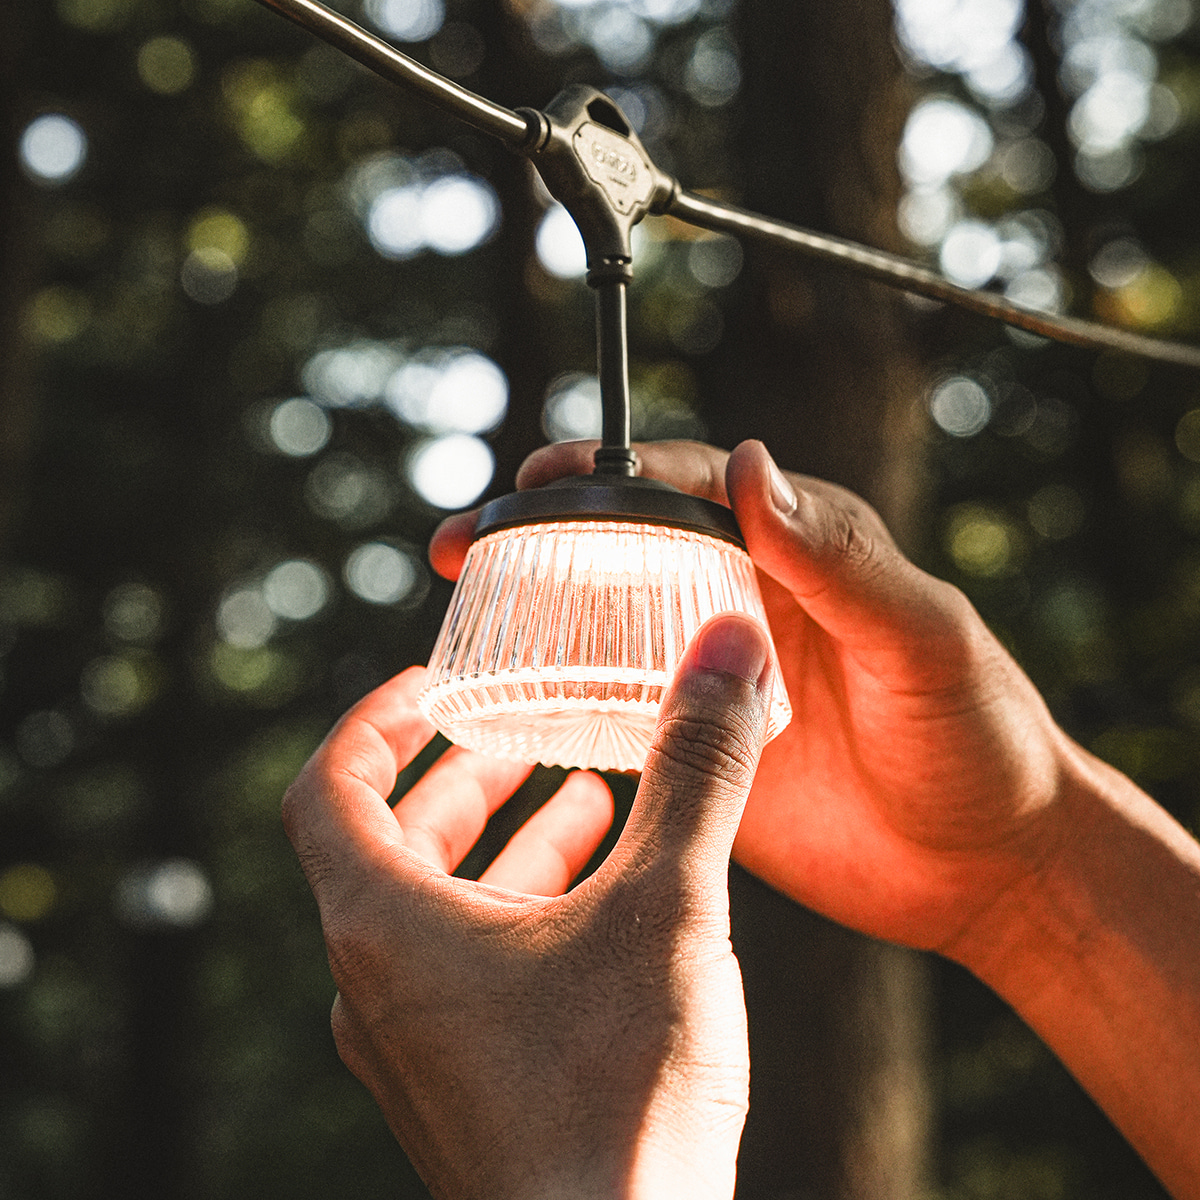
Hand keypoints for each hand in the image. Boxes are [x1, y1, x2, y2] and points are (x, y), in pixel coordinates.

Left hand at [282, 614, 774, 1199]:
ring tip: (583, 798)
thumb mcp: (665, 906)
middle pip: (387, 846)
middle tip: (518, 730)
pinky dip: (525, 915)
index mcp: (384, 928)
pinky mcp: (464, 1089)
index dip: (374, 721)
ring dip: (502, 846)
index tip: (432, 682)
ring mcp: (416, 1048)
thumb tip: (726, 644)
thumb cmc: (617, 1100)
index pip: (329, 788)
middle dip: (458, 778)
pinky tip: (606, 902)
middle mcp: (376, 988)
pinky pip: (473, 972)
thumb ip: (696, 770)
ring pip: (439, 912)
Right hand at [430, 439, 1082, 961]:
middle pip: (622, 545)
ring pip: (605, 622)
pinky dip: (560, 696)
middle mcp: (744, 601)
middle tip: (460, 545)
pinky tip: (509, 702)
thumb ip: (839, 560)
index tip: (531, 480)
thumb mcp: (921, 639)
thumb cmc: (978, 739)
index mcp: (796, 551)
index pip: (684, 489)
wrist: (985, 866)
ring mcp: (713, 676)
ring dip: (533, 608)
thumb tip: (753, 464)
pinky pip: (615, 710)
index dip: (602, 474)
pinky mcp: (697, 749)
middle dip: (538, 532)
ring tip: (457, 611)